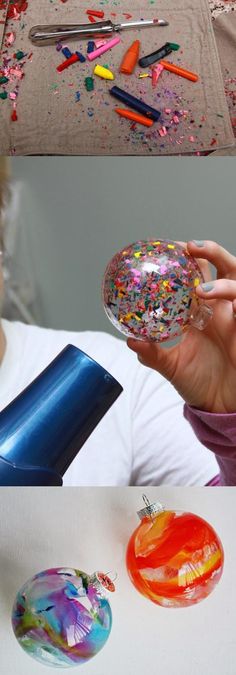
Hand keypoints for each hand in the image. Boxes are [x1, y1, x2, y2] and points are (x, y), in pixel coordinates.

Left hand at [127, 240, 235, 413]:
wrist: (220, 405)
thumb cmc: (198, 381)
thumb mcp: (171, 367)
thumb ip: (153, 353)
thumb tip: (131, 339)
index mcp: (202, 309)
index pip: (198, 273)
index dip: (189, 256)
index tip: (170, 247)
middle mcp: (222, 308)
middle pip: (224, 268)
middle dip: (212, 252)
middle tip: (191, 248)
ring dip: (224, 284)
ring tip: (203, 291)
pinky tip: (235, 311)